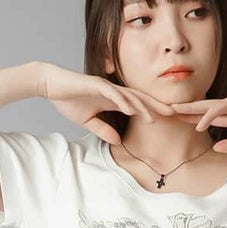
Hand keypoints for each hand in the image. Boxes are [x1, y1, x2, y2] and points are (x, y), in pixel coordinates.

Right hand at [39, 63, 175, 141]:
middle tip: (174, 116)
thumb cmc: (69, 101)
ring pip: (129, 97)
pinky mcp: (96, 85)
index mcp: (114, 100)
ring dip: (142, 107)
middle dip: (157, 107)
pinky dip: (122, 101)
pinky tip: (130, 109)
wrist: (52, 86)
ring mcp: (106, 87)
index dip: (153, 112)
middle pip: (140, 99)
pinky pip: (112, 94)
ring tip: (154, 118)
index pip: (138, 106)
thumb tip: (117, 142)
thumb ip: (103, 130)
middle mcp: (114, 92)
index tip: (168, 121)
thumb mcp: (88, 121)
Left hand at [170, 89, 226, 150]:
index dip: (192, 120)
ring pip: (213, 104)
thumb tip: (216, 148)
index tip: (175, 123)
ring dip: (194, 109)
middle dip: (186, 110)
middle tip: (166, 111)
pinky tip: (203, 120)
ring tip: (176, 112)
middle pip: (205, 108)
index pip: (209, 119)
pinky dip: (215, 113)